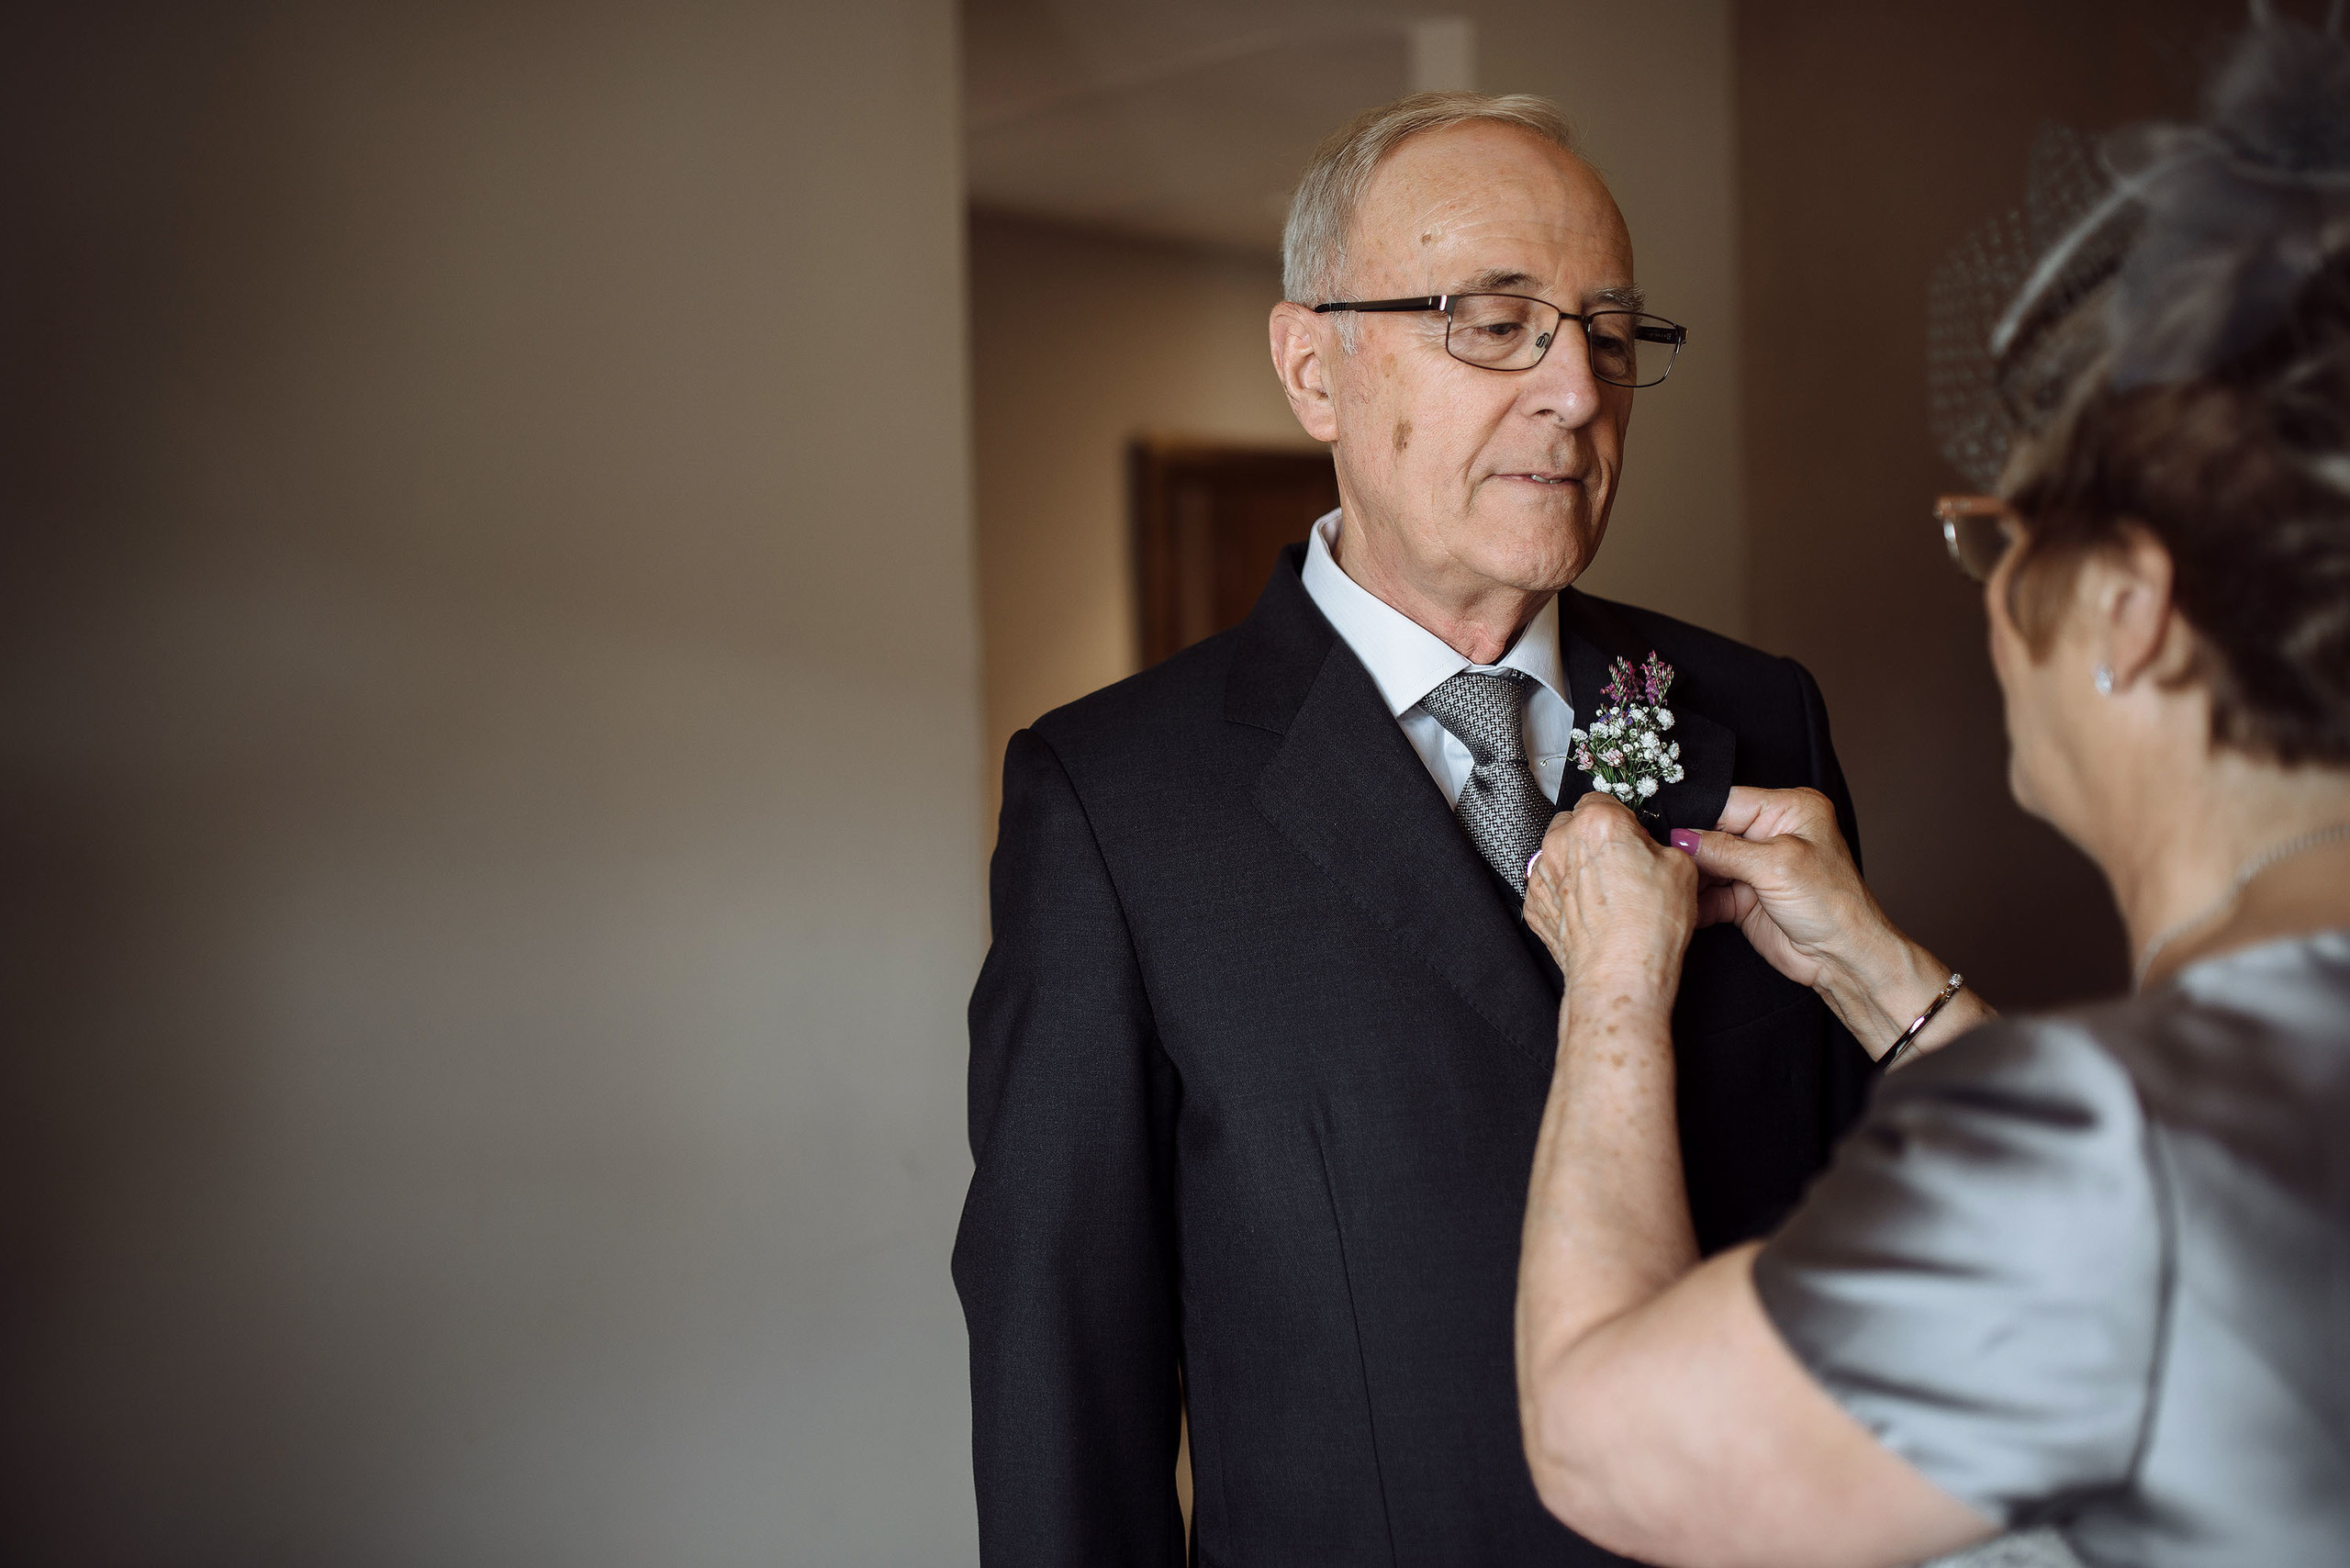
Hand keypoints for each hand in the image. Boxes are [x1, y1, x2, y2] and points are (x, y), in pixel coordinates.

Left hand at [1525, 793, 1699, 1007]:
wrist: (1618, 974)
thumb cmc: (1648, 926)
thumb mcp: (1680, 867)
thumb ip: (1658, 844)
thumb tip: (1649, 846)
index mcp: (1597, 822)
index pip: (1602, 799)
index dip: (1621, 819)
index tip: (1632, 837)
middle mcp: (1561, 842)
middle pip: (1575, 824)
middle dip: (1594, 839)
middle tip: (1621, 865)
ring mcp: (1542, 874)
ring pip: (1559, 856)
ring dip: (1577, 866)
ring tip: (1606, 895)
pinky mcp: (1533, 904)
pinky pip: (1549, 887)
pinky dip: (1565, 895)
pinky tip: (1590, 913)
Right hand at [1680, 787, 1882, 992]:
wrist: (1845, 959)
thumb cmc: (1834, 904)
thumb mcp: (1777, 865)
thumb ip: (1724, 850)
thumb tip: (1681, 838)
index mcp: (1789, 809)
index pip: (1728, 803)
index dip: (1696, 818)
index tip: (1666, 832)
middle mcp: (1771, 834)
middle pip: (1712, 833)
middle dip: (1691, 851)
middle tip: (1666, 863)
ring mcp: (1756, 867)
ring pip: (1706, 866)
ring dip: (1690, 879)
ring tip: (1671, 886)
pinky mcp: (1745, 898)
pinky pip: (1710, 894)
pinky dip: (1696, 902)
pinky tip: (1682, 905)